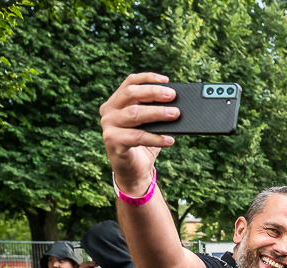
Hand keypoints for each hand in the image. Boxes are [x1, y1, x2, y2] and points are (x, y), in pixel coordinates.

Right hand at [99, 73, 178, 194]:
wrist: (134, 171)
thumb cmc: (144, 144)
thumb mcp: (151, 124)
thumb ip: (157, 111)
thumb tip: (177, 103)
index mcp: (116, 102)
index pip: (130, 82)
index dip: (148, 78)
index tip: (167, 80)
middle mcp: (109, 111)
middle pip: (131, 94)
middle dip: (154, 93)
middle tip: (173, 95)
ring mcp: (108, 125)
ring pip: (134, 113)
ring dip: (157, 113)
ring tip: (175, 115)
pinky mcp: (112, 141)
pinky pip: (137, 136)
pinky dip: (156, 138)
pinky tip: (170, 140)